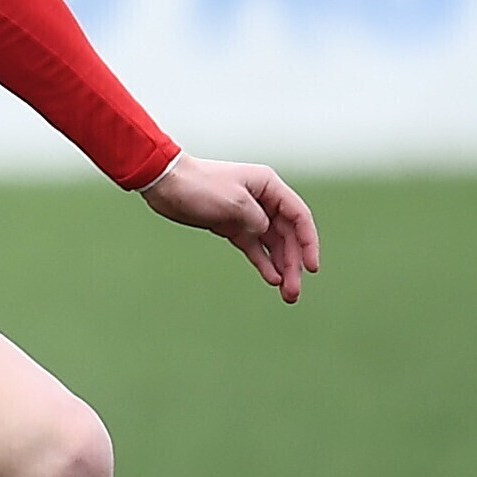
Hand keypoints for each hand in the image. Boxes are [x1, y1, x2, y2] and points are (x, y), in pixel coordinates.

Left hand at [140, 155, 320, 302]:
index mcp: (269, 186)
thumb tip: (265, 233)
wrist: (164, 183)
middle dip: (294, 264)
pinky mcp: (233, 226)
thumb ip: (257, 220)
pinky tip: (272, 279)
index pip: (299, 217)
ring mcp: (248, 214)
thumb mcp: (234, 202)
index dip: (309, 243)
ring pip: (273, 245)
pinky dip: (264, 263)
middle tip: (294, 292)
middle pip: (288, 236)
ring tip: (288, 294)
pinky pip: (255, 247)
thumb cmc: (199, 186)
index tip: (312, 268)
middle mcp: (264, 200)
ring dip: (282, 268)